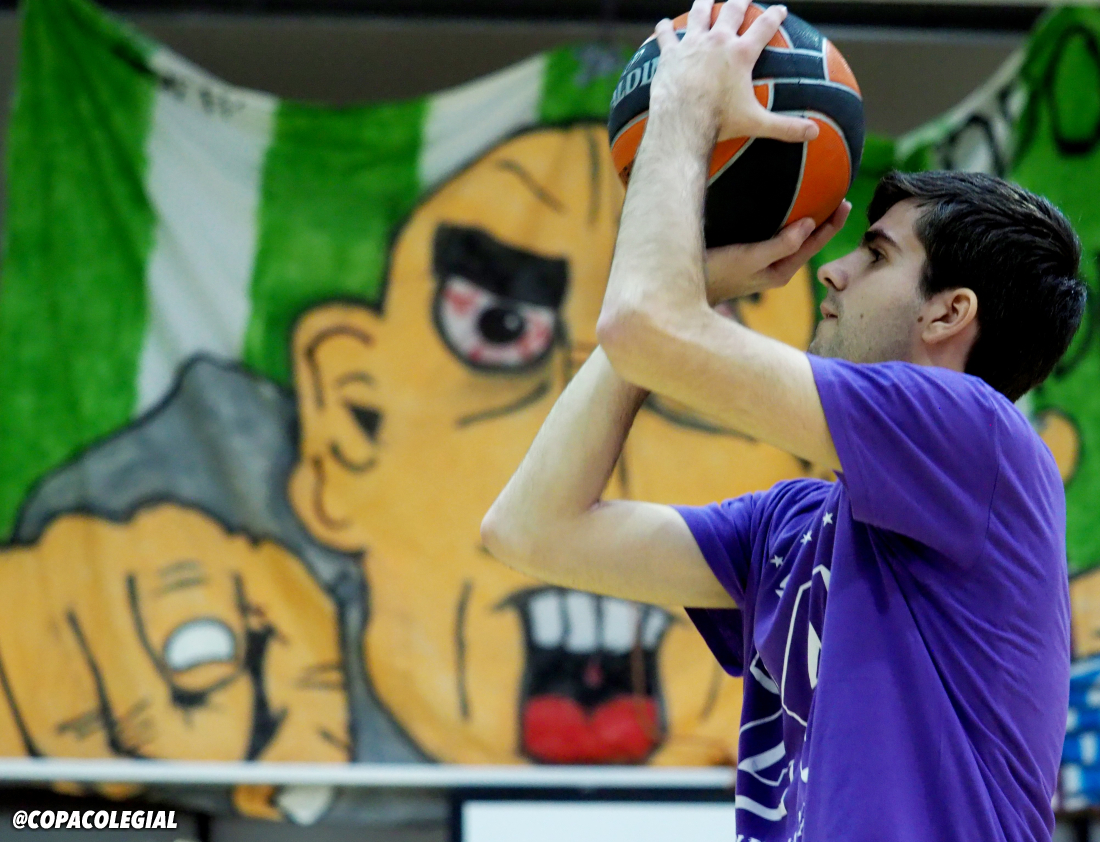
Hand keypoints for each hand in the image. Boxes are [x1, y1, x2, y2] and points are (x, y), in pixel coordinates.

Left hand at [651, 0, 818, 151]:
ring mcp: (692, 44)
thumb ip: (785, 127)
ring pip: (699, 13)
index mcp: (741, 53)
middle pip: (732, 10)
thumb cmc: (719, 120)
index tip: (780, 10)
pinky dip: (664, 30)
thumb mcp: (756, 123)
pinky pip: (666, 35)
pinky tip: (663, 26)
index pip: (764, 27)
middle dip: (740, 1)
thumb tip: (814, 133)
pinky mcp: (670, 53)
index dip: (775, 16)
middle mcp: (718, 41)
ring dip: (704, 3)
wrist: (682, 121)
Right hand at [705, 200, 850, 302]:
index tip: (846, 202)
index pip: (815, 244)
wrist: (688, 288)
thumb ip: (782, 244)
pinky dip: (786, 224)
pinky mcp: (750, 257)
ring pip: (794, 241)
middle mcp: (776, 268)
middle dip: (825, 223)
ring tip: (818, 202)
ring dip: (807, 223)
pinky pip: (777, 238)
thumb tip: (809, 224)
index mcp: (782, 271)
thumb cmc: (717, 272)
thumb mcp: (750, 257)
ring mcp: (763, 264)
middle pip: (808, 243)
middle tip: (839, 199)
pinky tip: (783, 212)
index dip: (833, 224)